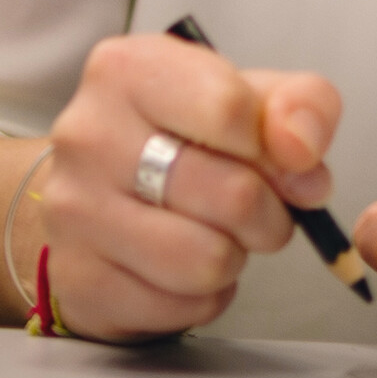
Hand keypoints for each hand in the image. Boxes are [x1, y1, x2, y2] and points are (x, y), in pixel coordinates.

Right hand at [26, 32, 343, 341]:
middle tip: (257, 210)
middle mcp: (89, 135)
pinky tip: (181, 269)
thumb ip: (297, 102)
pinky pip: (182, 308)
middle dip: (269, 213)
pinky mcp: (79, 280)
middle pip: (232, 194)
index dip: (279, 147)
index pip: (230, 108)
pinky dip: (203, 297)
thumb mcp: (244, 97)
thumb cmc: (175, 140)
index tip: (284, 160)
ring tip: (216, 236)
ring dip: (234, 258)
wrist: (91, 198)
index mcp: (127, 70)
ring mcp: (74, 211)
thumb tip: (302, 147)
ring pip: (207, 261)